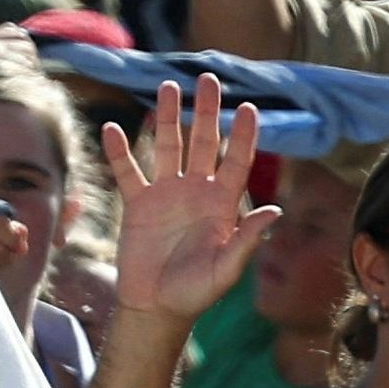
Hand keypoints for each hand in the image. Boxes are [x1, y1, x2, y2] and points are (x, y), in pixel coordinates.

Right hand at [102, 75, 276, 321]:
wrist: (156, 308)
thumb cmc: (196, 293)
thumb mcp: (226, 270)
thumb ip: (247, 240)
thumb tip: (276, 211)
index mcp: (222, 204)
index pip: (237, 162)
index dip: (243, 136)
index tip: (248, 108)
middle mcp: (196, 191)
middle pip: (204, 142)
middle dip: (206, 111)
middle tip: (208, 79)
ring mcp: (166, 194)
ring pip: (168, 146)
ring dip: (166, 117)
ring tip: (167, 87)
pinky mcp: (138, 205)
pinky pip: (128, 172)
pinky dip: (118, 151)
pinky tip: (112, 128)